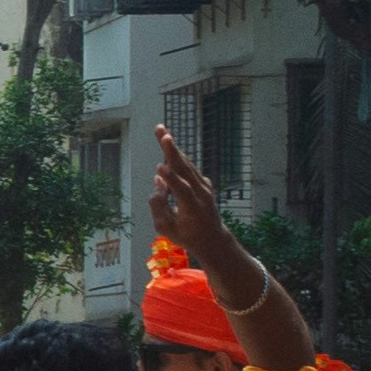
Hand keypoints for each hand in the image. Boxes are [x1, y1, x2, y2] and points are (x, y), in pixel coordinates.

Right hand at [145, 126, 240, 272]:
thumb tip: (158, 180)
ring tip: (162, 132)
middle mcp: (201, 194)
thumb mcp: (166, 229)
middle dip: (171, 149)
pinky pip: (189, 169)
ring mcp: (204, 187)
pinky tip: (169, 147)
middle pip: (185, 168)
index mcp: (192, 208)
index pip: (181, 189)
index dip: (170, 178)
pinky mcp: (204, 184)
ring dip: (173, 148)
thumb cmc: (187, 236)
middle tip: (161, 131)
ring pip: (187, 164)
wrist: (213, 240)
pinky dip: (179, 159)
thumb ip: (158, 205)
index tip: (159, 166)